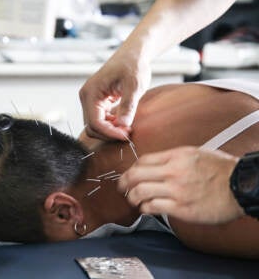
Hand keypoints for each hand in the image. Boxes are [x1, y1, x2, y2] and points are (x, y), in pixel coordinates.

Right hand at [79, 49, 150, 140]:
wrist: (133, 55)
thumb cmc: (133, 65)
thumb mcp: (134, 85)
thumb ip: (128, 106)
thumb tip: (123, 125)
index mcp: (91, 92)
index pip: (95, 122)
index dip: (110, 132)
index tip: (126, 135)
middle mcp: (87, 97)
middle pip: (92, 127)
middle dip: (109, 133)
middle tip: (128, 132)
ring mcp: (91, 101)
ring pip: (95, 126)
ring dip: (110, 131)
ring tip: (127, 127)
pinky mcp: (97, 103)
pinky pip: (100, 121)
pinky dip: (111, 125)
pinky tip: (123, 121)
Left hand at [118, 146, 244, 224]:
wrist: (240, 186)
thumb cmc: (220, 169)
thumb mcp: (195, 153)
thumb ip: (173, 157)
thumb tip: (154, 164)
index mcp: (176, 156)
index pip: (142, 160)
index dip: (132, 168)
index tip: (129, 175)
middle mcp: (173, 171)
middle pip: (136, 175)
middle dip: (123, 182)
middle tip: (121, 187)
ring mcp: (176, 190)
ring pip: (140, 192)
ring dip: (132, 197)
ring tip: (133, 200)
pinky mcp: (181, 208)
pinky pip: (153, 207)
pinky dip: (145, 208)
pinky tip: (146, 208)